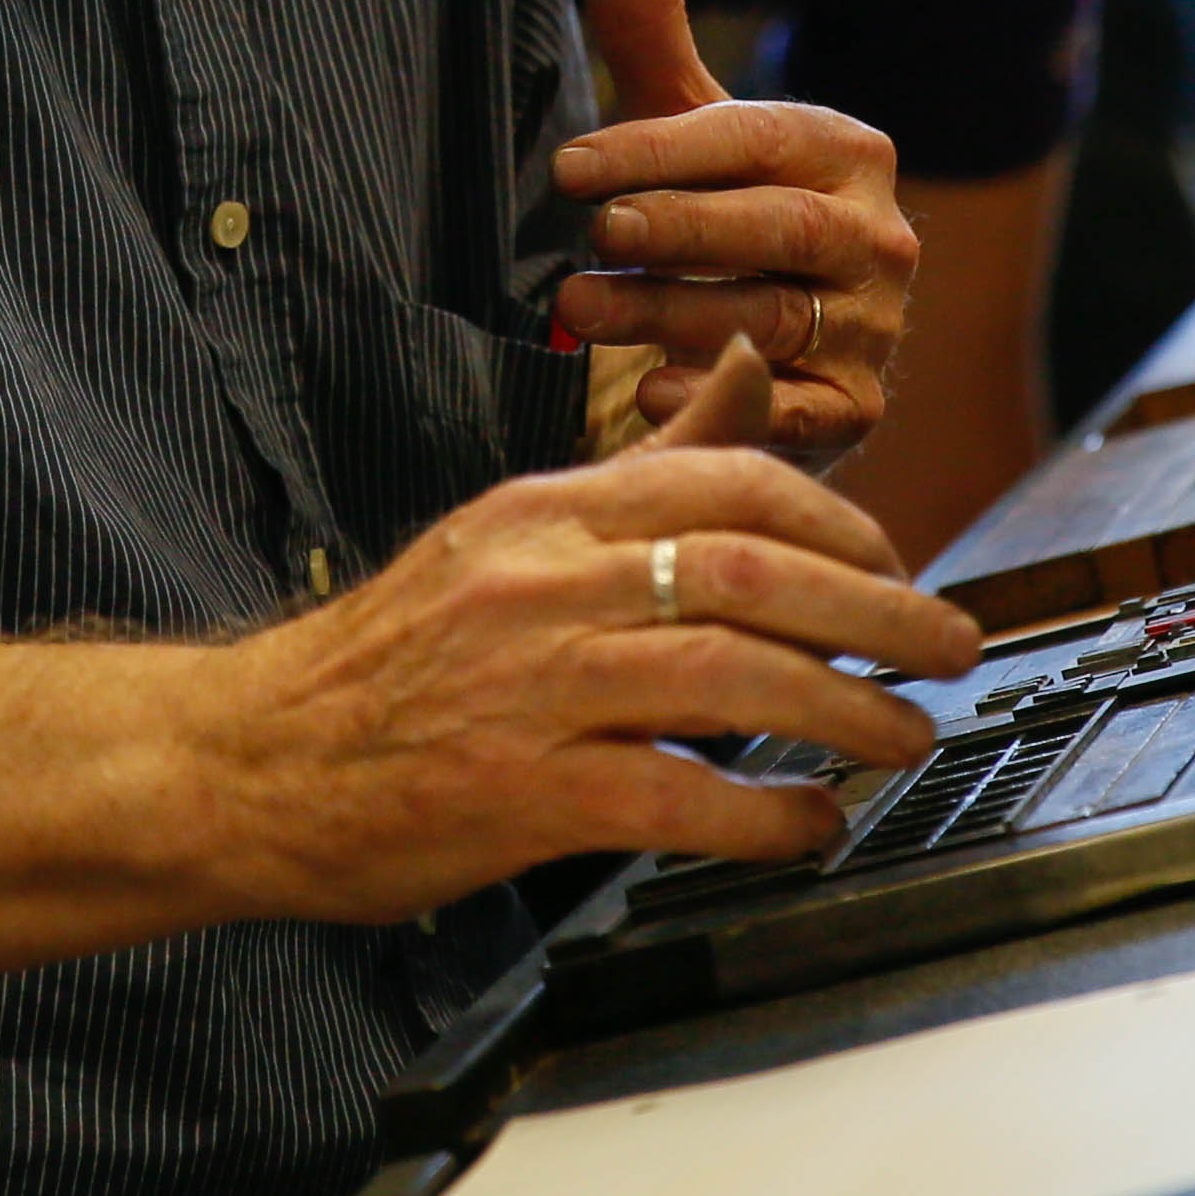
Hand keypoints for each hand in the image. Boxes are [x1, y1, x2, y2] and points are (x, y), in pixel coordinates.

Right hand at [186, 342, 982, 923]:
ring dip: (845, 710)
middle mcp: (545, 583)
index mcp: (547, 513)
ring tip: (905, 737)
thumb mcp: (507, 534)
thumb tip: (748, 368)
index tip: (896, 564)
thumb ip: (639, 469)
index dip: (842, 521)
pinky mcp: (520, 793)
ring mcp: (532, 688)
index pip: (730, 480)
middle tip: (950, 647)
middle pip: (756, 571)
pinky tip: (808, 826)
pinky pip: (674, 798)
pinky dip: (761, 814)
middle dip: (880, 608)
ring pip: (731, 676)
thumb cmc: (388, 658)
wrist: (243, 759)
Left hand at [549, 0, 919, 452]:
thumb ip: (648, 21)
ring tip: (579, 309)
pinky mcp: (856, 411)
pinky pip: (796, 410)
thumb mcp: (678, 121)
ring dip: (670, 313)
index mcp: (848, 151)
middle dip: (680, 228)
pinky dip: (723, 396)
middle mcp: (882, 237)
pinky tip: (651, 389)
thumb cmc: (709, 218)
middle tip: (592, 235)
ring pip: (773, 315)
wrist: (754, 354)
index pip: (756, 140)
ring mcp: (875, 329)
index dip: (659, 150)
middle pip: (779, 227)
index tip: (567, 168)